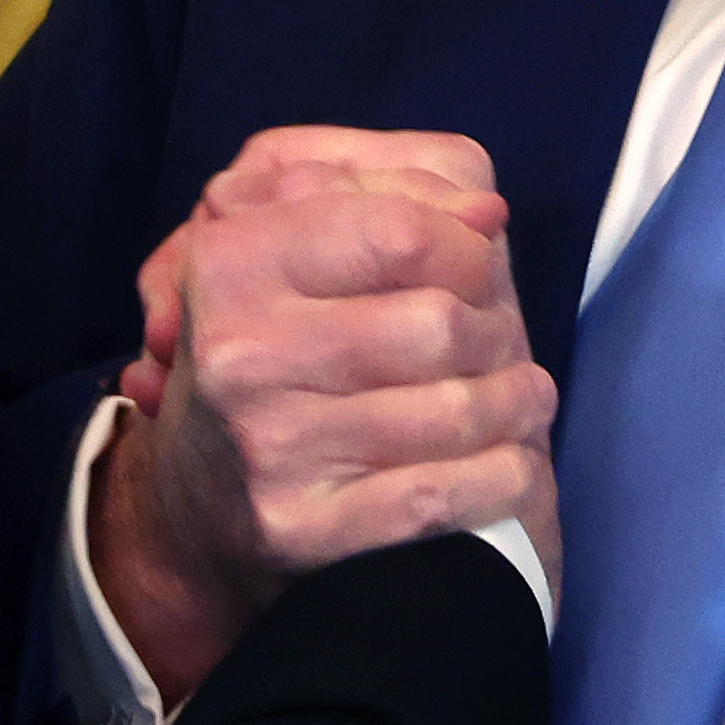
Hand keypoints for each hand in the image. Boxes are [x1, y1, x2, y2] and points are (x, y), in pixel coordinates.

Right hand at [89, 128, 559, 702]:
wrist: (201, 503)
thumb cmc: (272, 347)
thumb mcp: (292, 247)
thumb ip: (385, 193)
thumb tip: (484, 209)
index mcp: (233, 261)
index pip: (398, 230)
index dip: (466, 244)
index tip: (482, 261)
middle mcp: (241, 354)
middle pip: (439, 323)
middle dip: (495, 330)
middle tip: (501, 338)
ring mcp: (269, 448)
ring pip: (454, 412)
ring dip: (515, 402)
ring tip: (523, 394)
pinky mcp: (300, 531)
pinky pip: (440, 498)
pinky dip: (501, 477)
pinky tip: (512, 463)